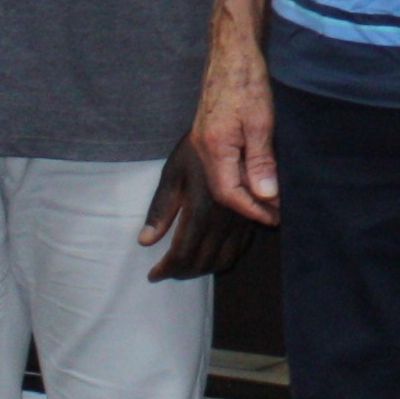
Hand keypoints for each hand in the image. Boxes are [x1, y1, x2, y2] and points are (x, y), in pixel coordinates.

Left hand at [142, 123, 255, 278]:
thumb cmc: (197, 148)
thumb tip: (145, 240)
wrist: (233, 124)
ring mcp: (242, 217)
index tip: (154, 274)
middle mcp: (223, 218)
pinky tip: (212, 255)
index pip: (183, 253)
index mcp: (200, 209)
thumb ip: (160, 209)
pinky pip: (241, 246)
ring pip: (224, 258)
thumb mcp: (172, 174)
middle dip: (184, 272)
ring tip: (187, 268)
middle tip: (168, 272)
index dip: (167, 269)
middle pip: (204, 260)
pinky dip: (224, 258)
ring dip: (204, 268)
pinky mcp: (253, 212)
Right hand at [197, 32, 281, 224]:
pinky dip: (239, 176)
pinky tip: (256, 177)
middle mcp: (202, 148)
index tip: (274, 217)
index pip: (229, 193)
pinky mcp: (209, 133)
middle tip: (276, 213)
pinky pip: (222, 164)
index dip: (252, 209)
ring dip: (245, 192)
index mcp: (213, 148)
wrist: (232, 51)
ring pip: (222, 178)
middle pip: (223, 189)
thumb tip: (266, 195)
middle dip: (249, 205)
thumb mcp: (260, 122)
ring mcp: (203, 140)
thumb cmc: (246, 81)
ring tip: (270, 200)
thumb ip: (261, 161)